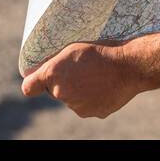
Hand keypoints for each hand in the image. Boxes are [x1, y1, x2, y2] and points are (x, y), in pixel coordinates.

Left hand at [20, 42, 143, 118]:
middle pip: (56, 91)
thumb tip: (37, 74)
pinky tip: (105, 85)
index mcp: (53, 74)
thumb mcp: (74, 48)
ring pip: (74, 99)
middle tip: (83, 69)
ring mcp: (77, 106)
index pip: (30, 87)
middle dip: (66, 82)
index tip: (38, 80)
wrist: (129, 66)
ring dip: (81, 91)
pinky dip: (95, 98)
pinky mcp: (93, 113)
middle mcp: (61, 93)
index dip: (35, 82)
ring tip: (98, 76)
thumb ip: (53, 63)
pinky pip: (89, 105)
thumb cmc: (102, 50)